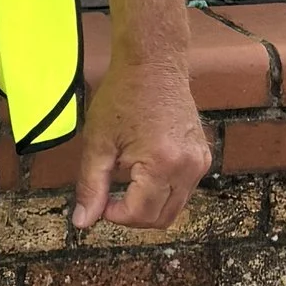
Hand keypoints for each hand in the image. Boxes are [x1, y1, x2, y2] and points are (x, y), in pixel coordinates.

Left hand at [70, 52, 208, 234]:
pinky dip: (161, 193)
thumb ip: (90, 186)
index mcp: (162, 163)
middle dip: (132, 216)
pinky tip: (141, 173)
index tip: (100, 202)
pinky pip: (182, 191)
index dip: (115, 216)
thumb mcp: (97, 143)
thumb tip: (83, 222)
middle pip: (162, 218)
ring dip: (147, 206)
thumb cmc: (123, 96)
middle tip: (109, 198)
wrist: (154, 64)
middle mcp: (188, 167)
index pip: (140, 214)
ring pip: (174, 208)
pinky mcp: (202, 157)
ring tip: (124, 181)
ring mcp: (200, 162)